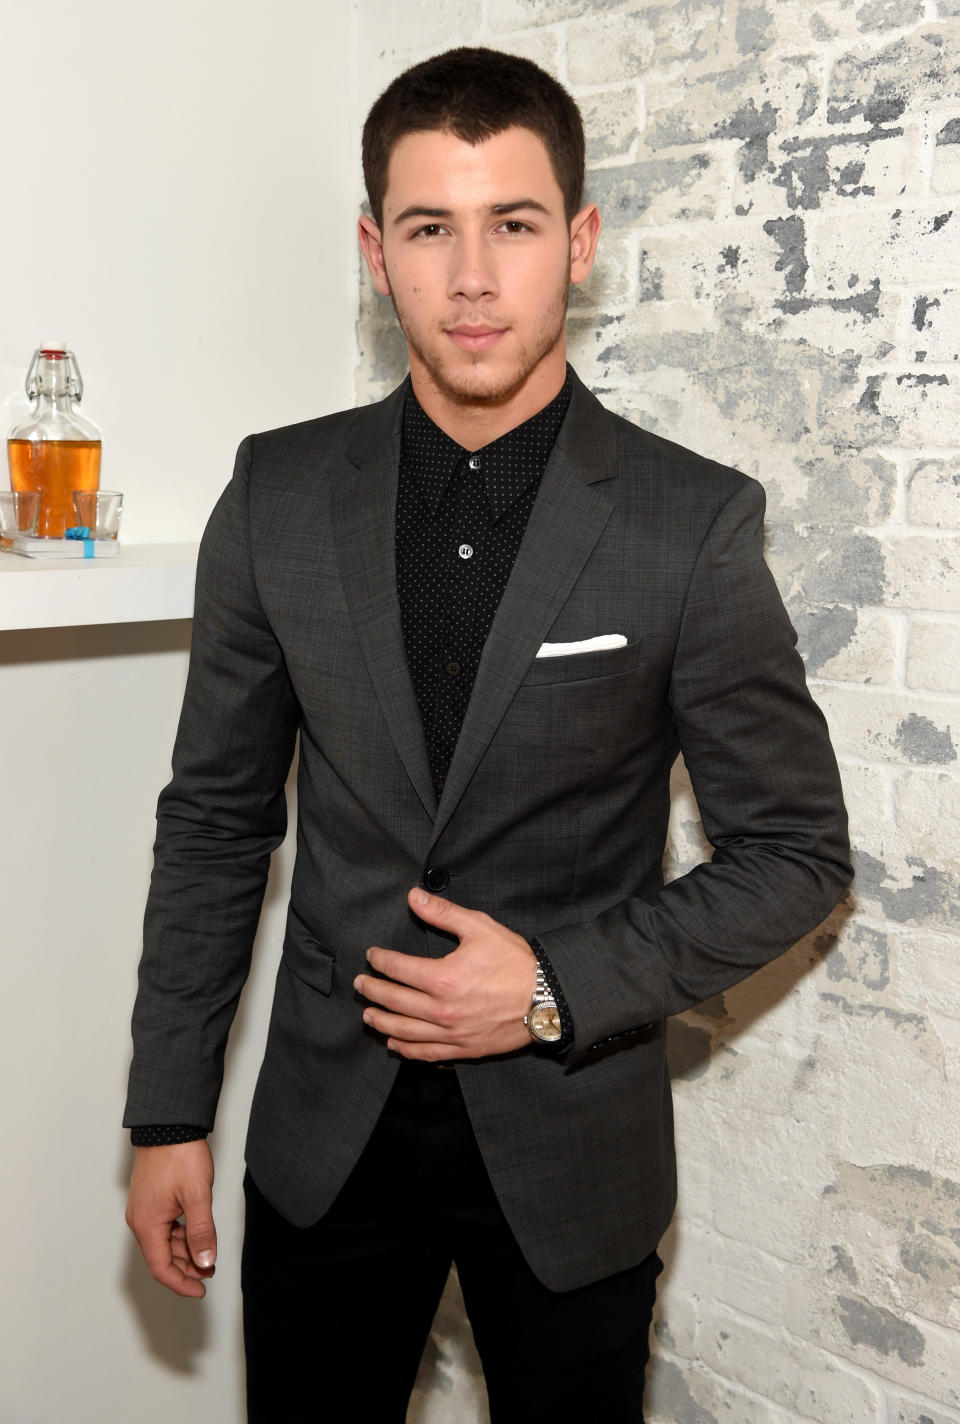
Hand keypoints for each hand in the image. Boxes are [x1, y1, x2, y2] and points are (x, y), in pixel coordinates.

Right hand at [126, 1139, 215, 1297]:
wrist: (169, 1125)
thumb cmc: (180, 1156)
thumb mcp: (197, 1196)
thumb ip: (201, 1232)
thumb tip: (205, 1262)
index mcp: (147, 1225)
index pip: (161, 1268)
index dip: (181, 1284)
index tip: (200, 1290)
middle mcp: (140, 1221)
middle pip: (161, 1258)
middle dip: (185, 1269)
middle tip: (209, 1273)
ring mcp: (144, 1210)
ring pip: (163, 1243)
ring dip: (184, 1253)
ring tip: (207, 1256)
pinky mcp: (150, 1200)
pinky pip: (163, 1228)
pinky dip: (179, 1237)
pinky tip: (196, 1236)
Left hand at [354, 888, 536, 1061]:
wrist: (547, 999)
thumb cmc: (515, 962)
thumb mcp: (480, 928)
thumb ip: (443, 914)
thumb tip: (414, 897)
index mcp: (443, 977)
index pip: (398, 969)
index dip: (379, 961)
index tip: (371, 955)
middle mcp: (442, 1010)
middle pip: (394, 1002)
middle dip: (373, 991)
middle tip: (361, 984)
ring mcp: (452, 1033)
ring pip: (404, 1032)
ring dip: (381, 1022)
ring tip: (368, 1015)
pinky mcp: (463, 1049)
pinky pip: (426, 1054)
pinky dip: (406, 1049)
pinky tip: (395, 1043)